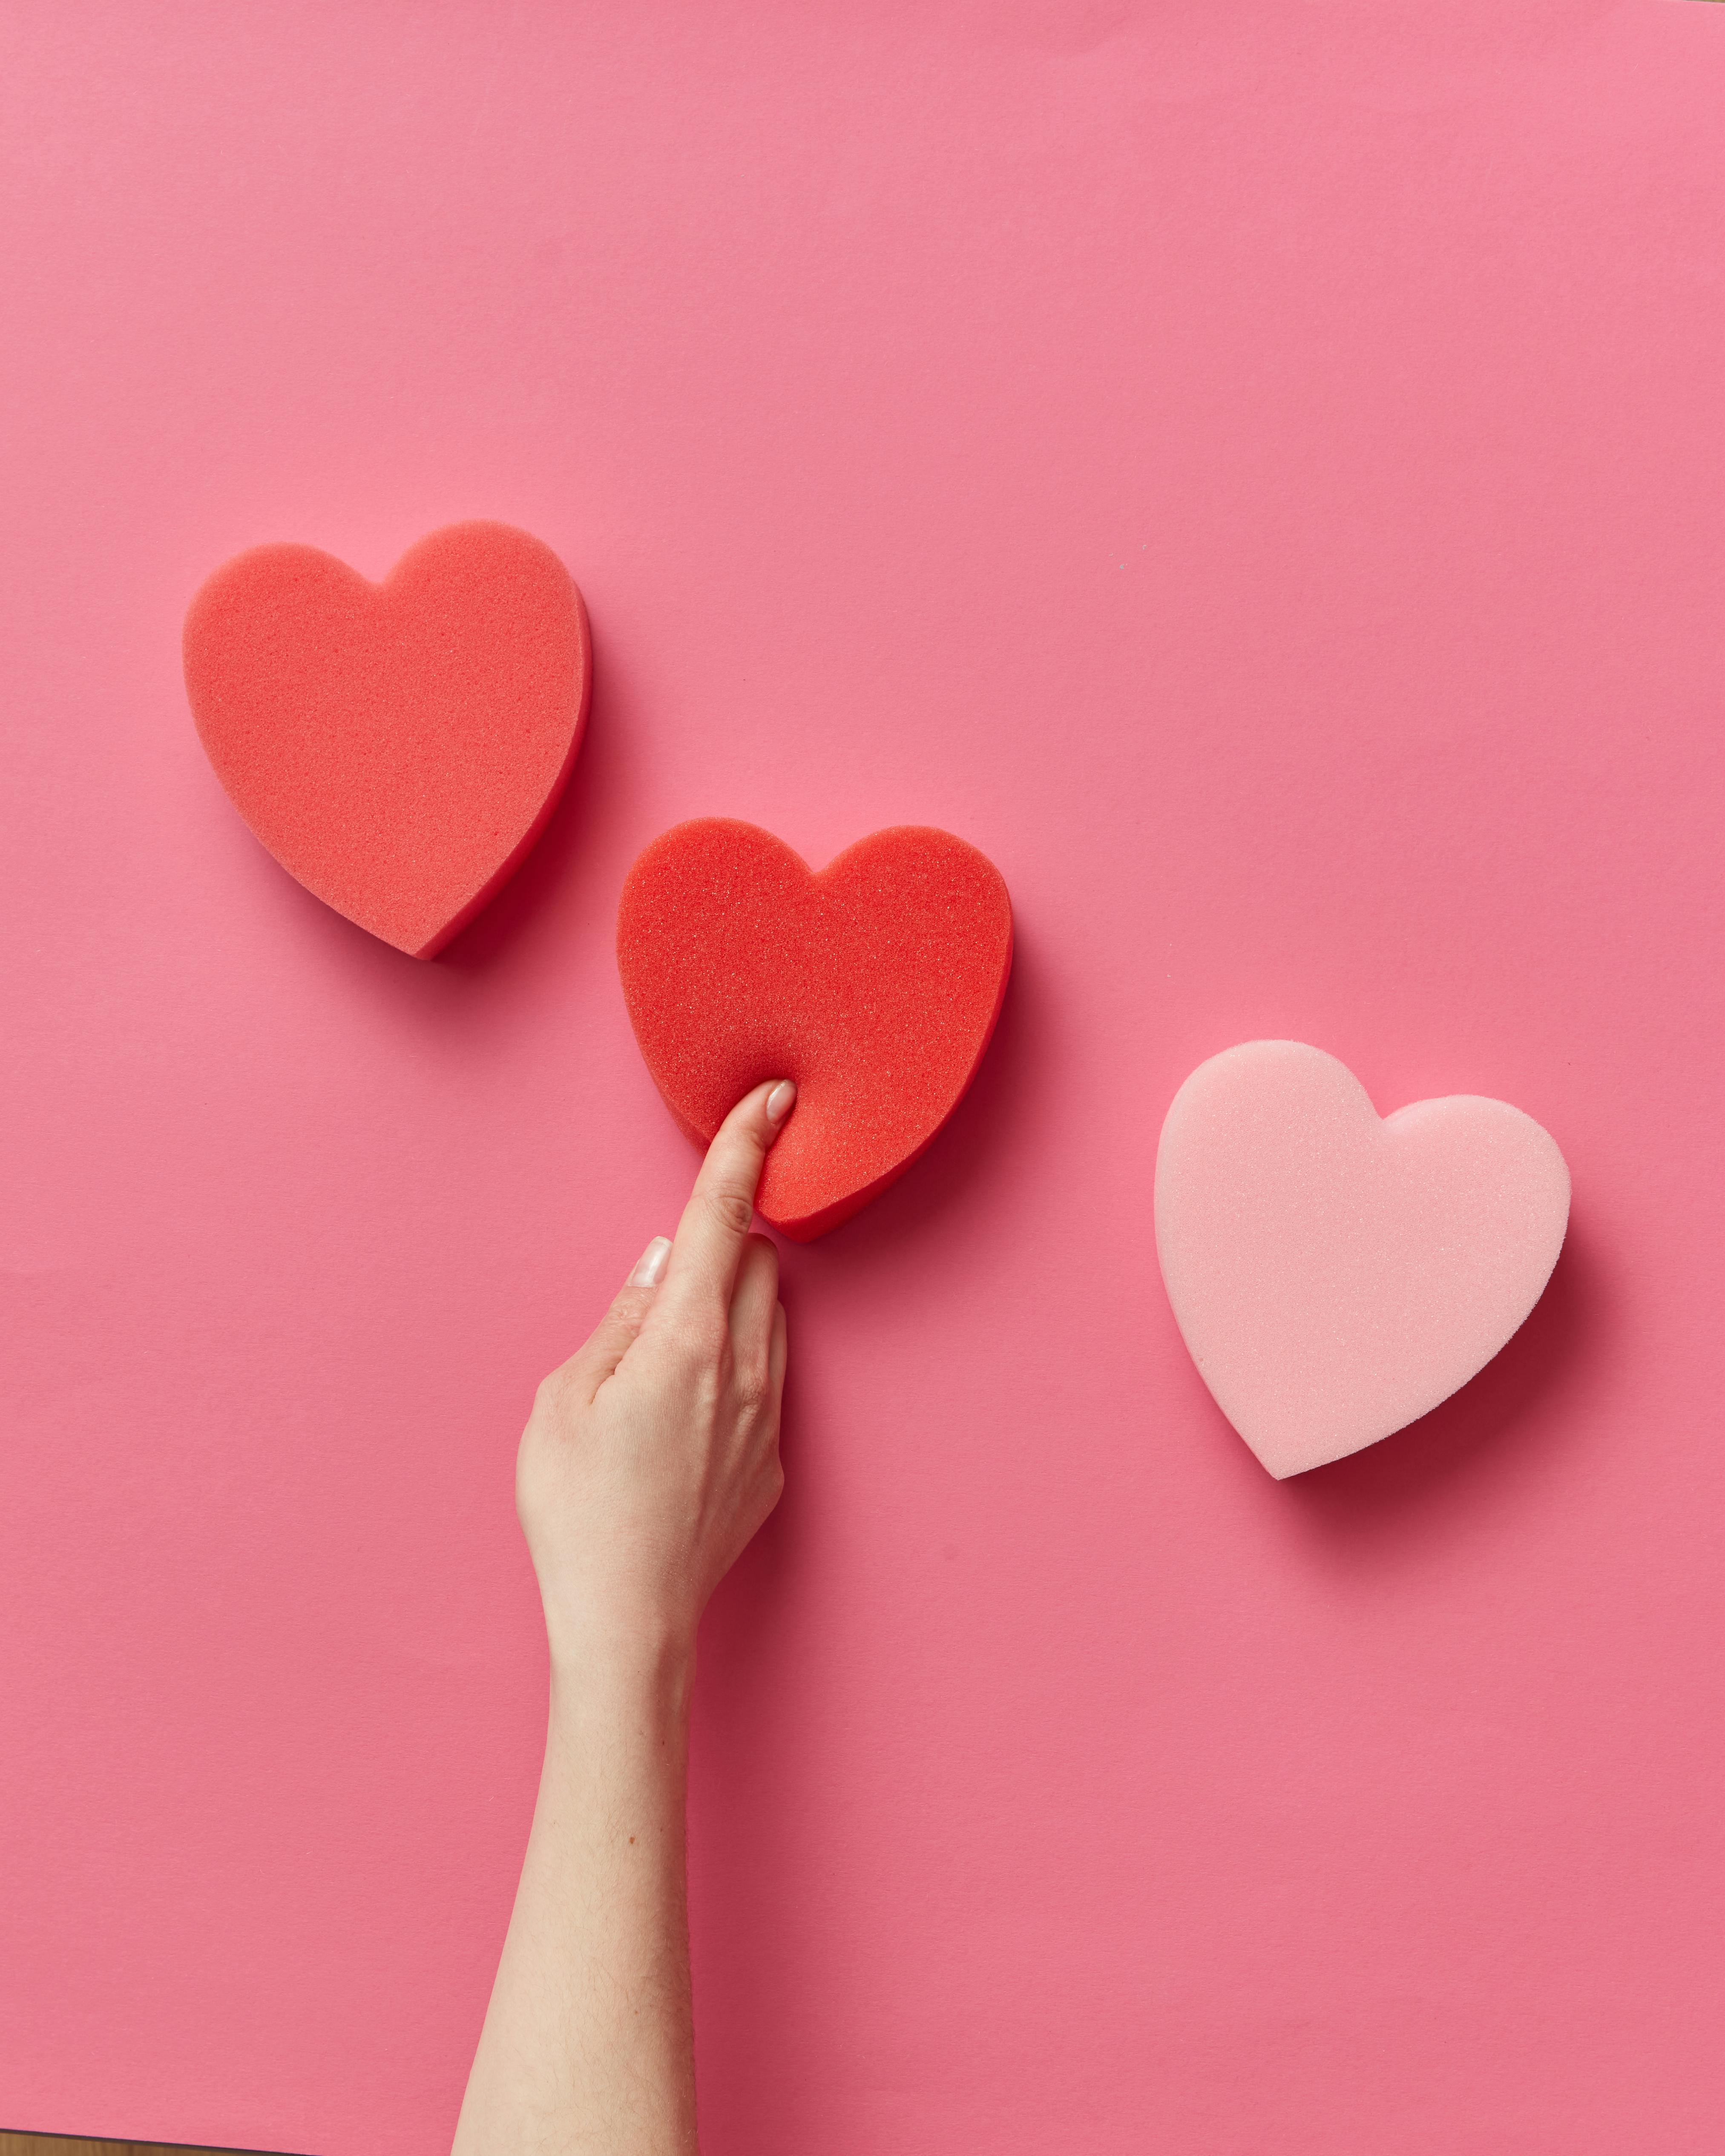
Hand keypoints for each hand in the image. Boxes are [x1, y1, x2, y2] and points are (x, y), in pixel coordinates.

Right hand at [517, 1079, 795, 1670]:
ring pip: (770, 1319)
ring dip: (734, 1304)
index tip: (773, 1098)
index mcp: (686, 1339)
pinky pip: (767, 1383)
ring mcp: (767, 1419)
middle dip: (726, 1239)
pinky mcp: (774, 1465)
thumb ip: (621, 1317)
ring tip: (670, 1350)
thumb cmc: (577, 1511)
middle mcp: (743, 1368)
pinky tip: (684, 1413)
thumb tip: (662, 1262)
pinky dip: (736, 1366)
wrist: (629, 1624)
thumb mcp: (566, 1399)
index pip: (724, 1215)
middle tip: (672, 1266)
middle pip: (758, 1261)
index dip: (746, 1146)